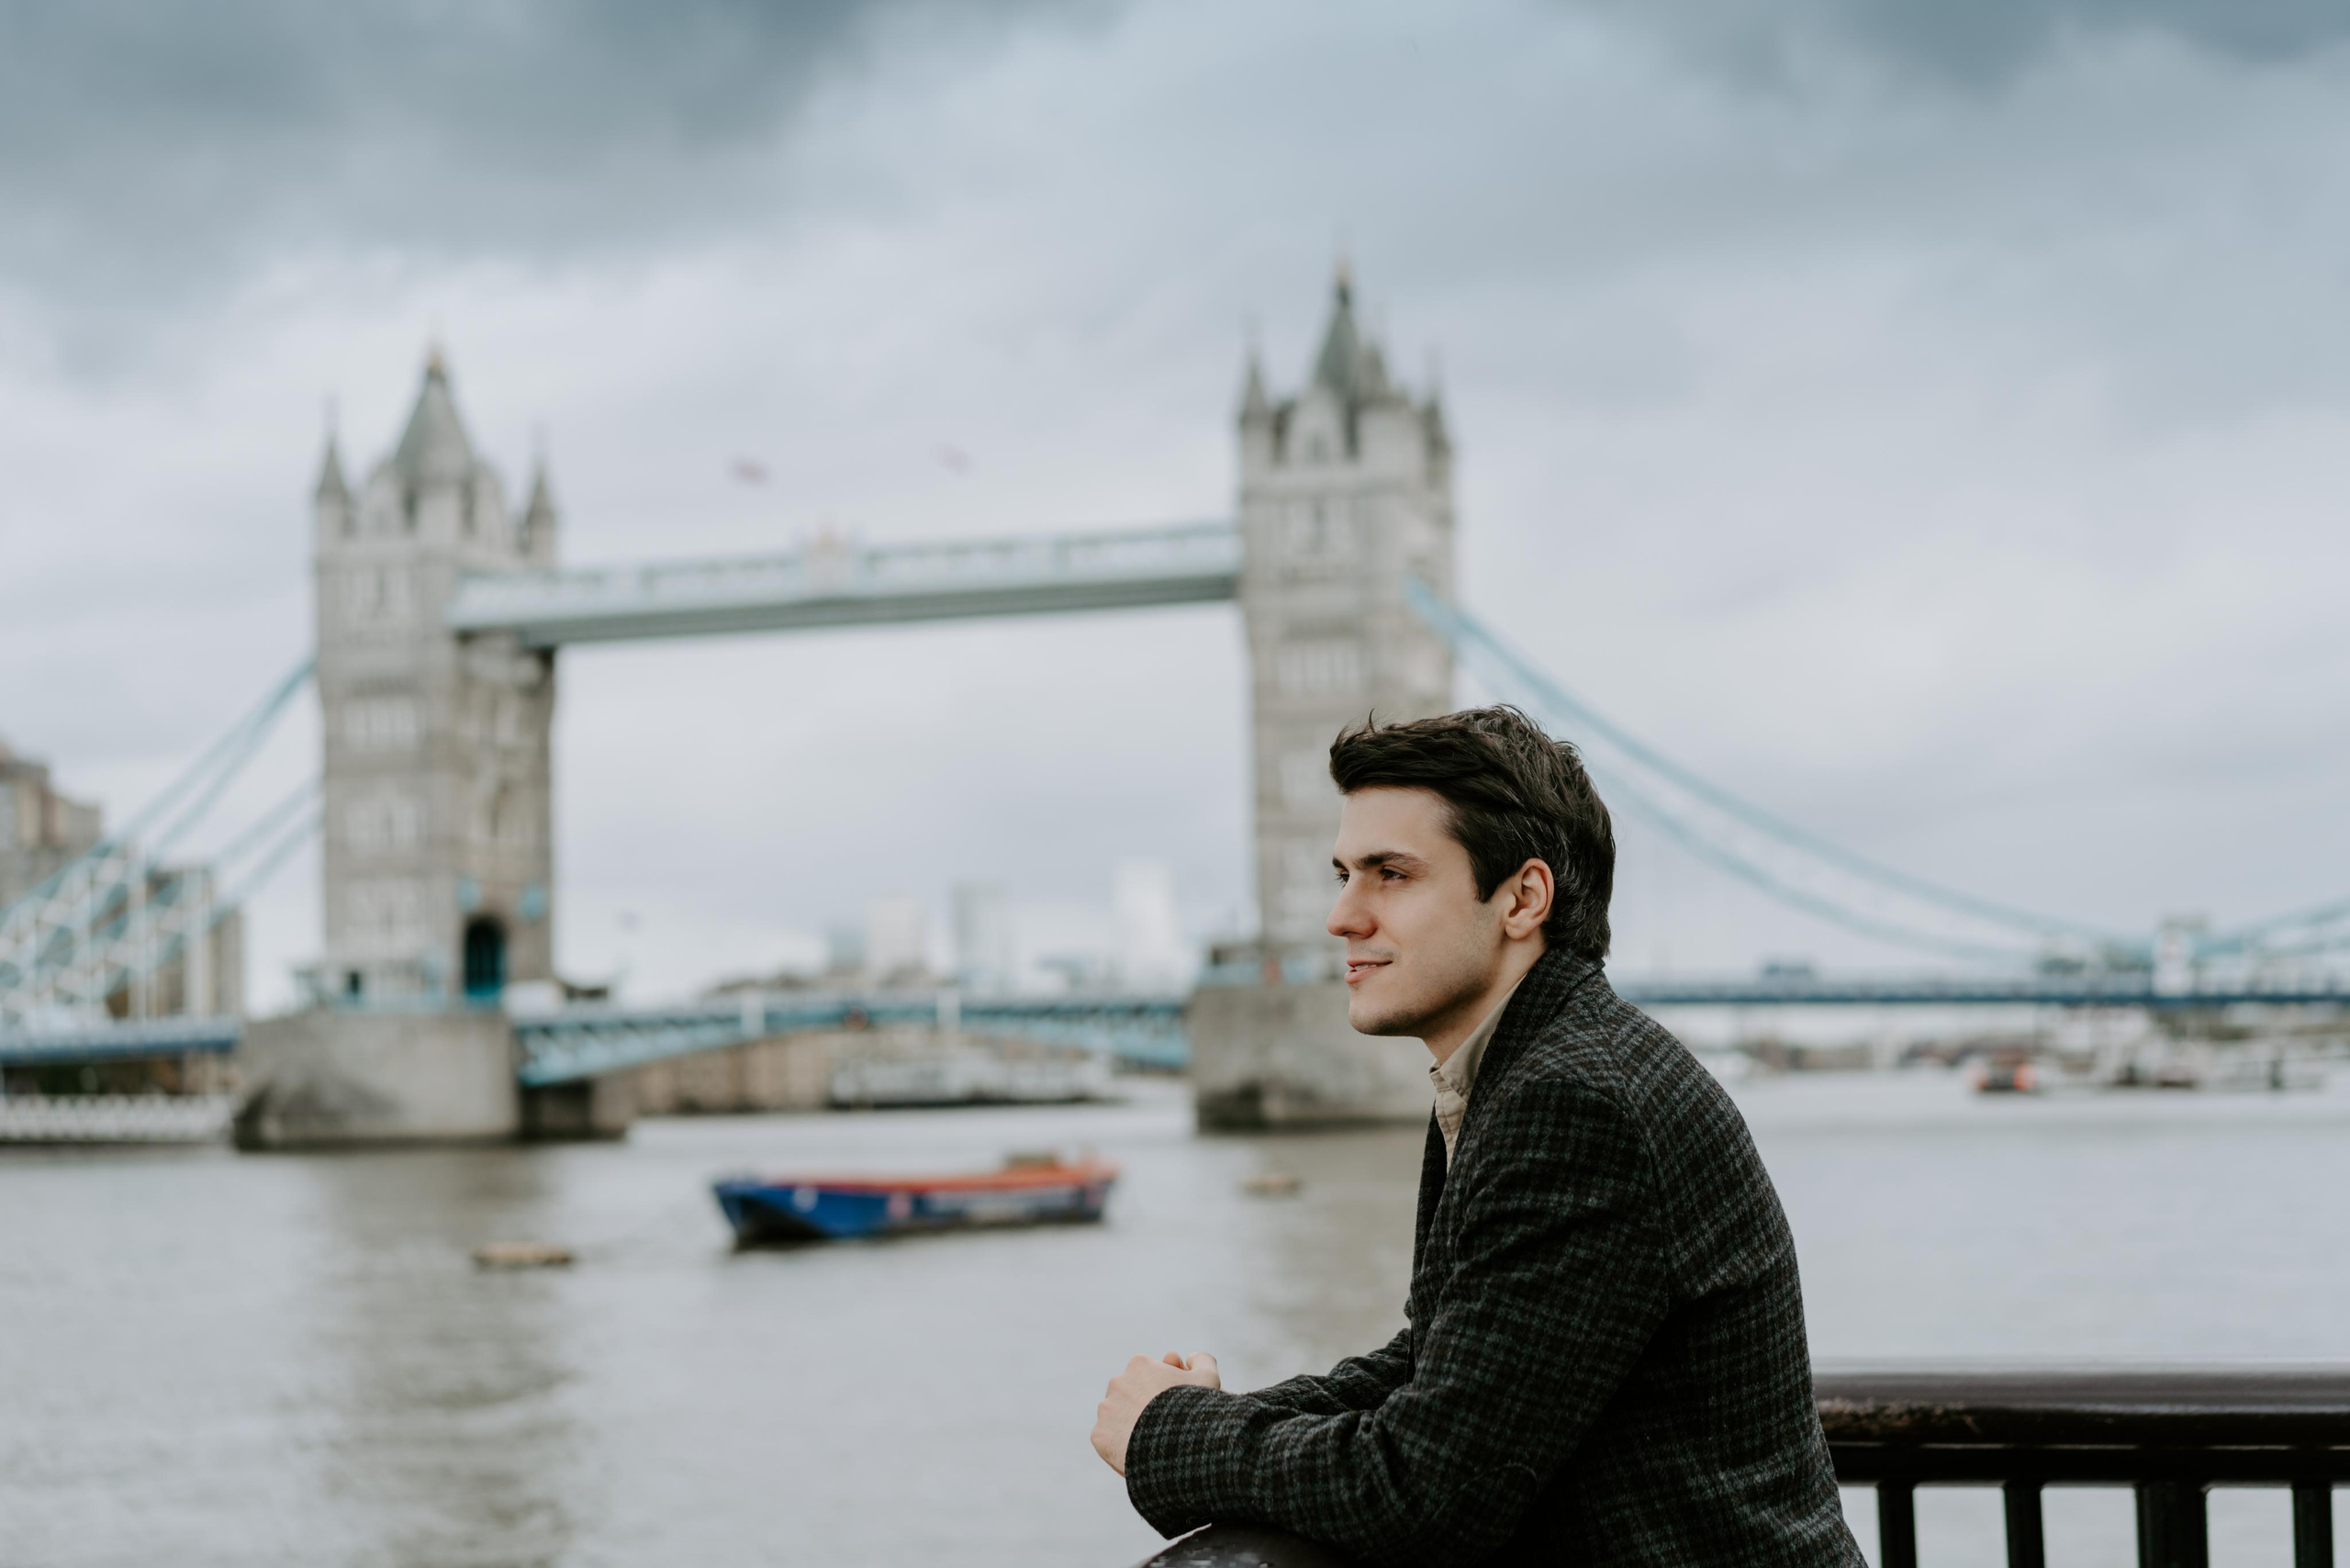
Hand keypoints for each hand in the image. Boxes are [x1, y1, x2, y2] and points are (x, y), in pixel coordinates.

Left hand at [1091, 1350, 1221, 1475]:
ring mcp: (1107, 1409)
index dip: (1160, 1392)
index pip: (1146, 1376)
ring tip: (1149, 1441)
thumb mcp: (1208, 1378)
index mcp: (1140, 1365)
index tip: (1171, 1407)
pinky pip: (1107, 1440)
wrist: (1180, 1444)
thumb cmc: (1195, 1409)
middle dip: (1140, 1406)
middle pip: (1128, 1395)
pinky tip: (1136, 1453)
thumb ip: (1201, 1361)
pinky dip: (1118, 1446)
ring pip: (1115, 1416)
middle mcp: (1118, 1382)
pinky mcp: (1099, 1435)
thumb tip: (1191, 1358)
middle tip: (1160, 1425)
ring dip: (1126, 1425)